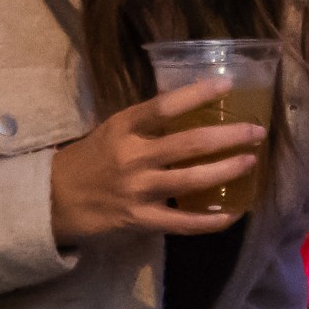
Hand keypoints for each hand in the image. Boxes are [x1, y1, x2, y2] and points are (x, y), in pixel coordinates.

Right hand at [45, 83, 263, 249]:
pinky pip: (182, 223)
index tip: (227, 86)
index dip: (197, 94)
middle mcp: (133, 157)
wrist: (52, 200)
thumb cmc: (88, 161)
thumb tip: (186, 106)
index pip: (165, 106)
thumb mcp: (111, 131)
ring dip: (226, 170)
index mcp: (124, 128)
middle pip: (189, 144)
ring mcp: (137, 190)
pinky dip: (210, 220)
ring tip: (251, 161)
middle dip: (228, 136)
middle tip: (257, 131)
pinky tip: (232, 213)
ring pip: (191, 180)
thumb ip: (145, 124)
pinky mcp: (139, 220)